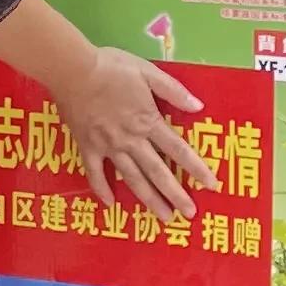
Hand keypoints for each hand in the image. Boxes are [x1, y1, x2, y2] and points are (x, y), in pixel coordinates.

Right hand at [51, 43, 210, 216]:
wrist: (72, 70)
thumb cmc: (111, 68)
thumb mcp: (148, 72)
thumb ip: (173, 90)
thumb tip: (198, 107)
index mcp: (148, 122)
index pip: (179, 150)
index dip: (197, 169)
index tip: (212, 186)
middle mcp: (131, 140)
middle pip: (158, 172)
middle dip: (176, 194)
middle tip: (189, 214)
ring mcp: (108, 147)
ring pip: (132, 178)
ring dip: (149, 199)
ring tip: (163, 217)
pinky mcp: (87, 147)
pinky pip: (95, 173)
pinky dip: (102, 189)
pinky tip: (111, 204)